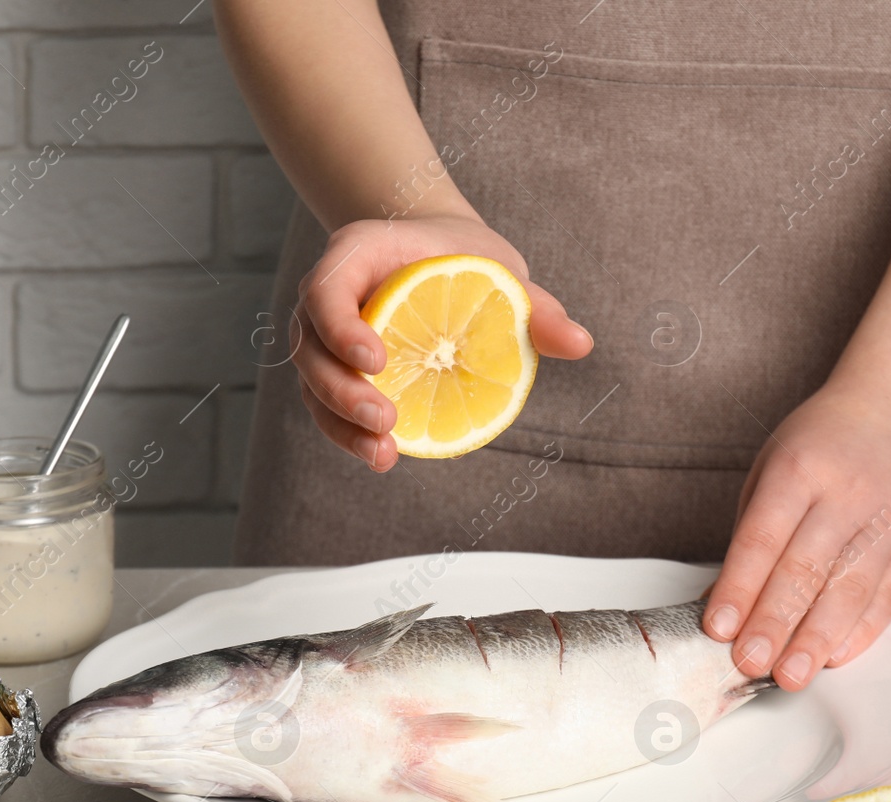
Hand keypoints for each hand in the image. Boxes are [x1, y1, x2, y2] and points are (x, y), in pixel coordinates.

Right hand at [291, 212, 592, 471]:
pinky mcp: (334, 372)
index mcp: (355, 254)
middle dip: (342, 390)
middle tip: (387, 420)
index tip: (378, 360)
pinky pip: (327, 407)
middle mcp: (327, 295)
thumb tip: (580, 344)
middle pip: (310, 347)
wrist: (438, 255)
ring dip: (341, 425)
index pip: (326, 290)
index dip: (341, 327)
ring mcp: (323, 337)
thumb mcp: (503, 271)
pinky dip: (348, 435)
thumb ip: (535, 307)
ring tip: (384, 455)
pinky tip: (384, 458)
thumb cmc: (467, 258)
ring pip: (312, 385)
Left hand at [701, 383, 890, 690]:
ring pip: (849, 590)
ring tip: (790, 675)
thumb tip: (725, 602)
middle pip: (805, 570)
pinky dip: (860, 631)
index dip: (739, 588)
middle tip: (749, 664)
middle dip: (774, 624)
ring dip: (816, 639)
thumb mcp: (772, 467)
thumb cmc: (825, 442)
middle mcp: (849, 493)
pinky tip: (833, 655)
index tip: (718, 628)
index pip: (763, 538)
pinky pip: (889, 597)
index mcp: (800, 469)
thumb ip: (751, 533)